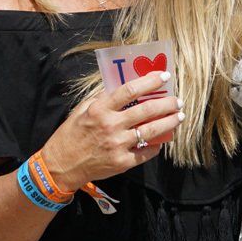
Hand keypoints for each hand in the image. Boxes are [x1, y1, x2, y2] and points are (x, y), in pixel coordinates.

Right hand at [42, 71, 182, 191]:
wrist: (62, 164)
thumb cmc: (71, 134)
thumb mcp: (81, 110)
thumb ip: (101, 98)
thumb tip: (121, 87)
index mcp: (99, 109)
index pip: (129, 90)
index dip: (149, 82)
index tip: (163, 76)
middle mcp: (110, 126)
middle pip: (145, 110)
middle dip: (166, 103)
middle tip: (177, 100)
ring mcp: (118, 145)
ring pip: (151, 131)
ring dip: (169, 123)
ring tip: (178, 116)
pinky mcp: (123, 162)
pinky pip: (146, 152)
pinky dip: (157, 145)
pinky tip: (163, 139)